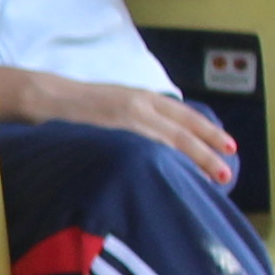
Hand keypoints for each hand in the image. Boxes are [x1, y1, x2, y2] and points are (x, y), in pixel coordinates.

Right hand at [22, 66, 240, 187]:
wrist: (46, 97)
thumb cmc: (77, 104)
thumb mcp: (116, 102)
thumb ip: (139, 114)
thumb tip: (160, 136)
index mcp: (142, 96)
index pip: (185, 115)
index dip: (209, 131)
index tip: (229, 145)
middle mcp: (141, 106)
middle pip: (184, 131)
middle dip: (209, 151)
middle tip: (227, 171)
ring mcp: (128, 121)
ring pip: (171, 143)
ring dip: (196, 161)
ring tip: (215, 178)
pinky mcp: (114, 136)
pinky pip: (147, 153)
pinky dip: (166, 165)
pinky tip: (176, 177)